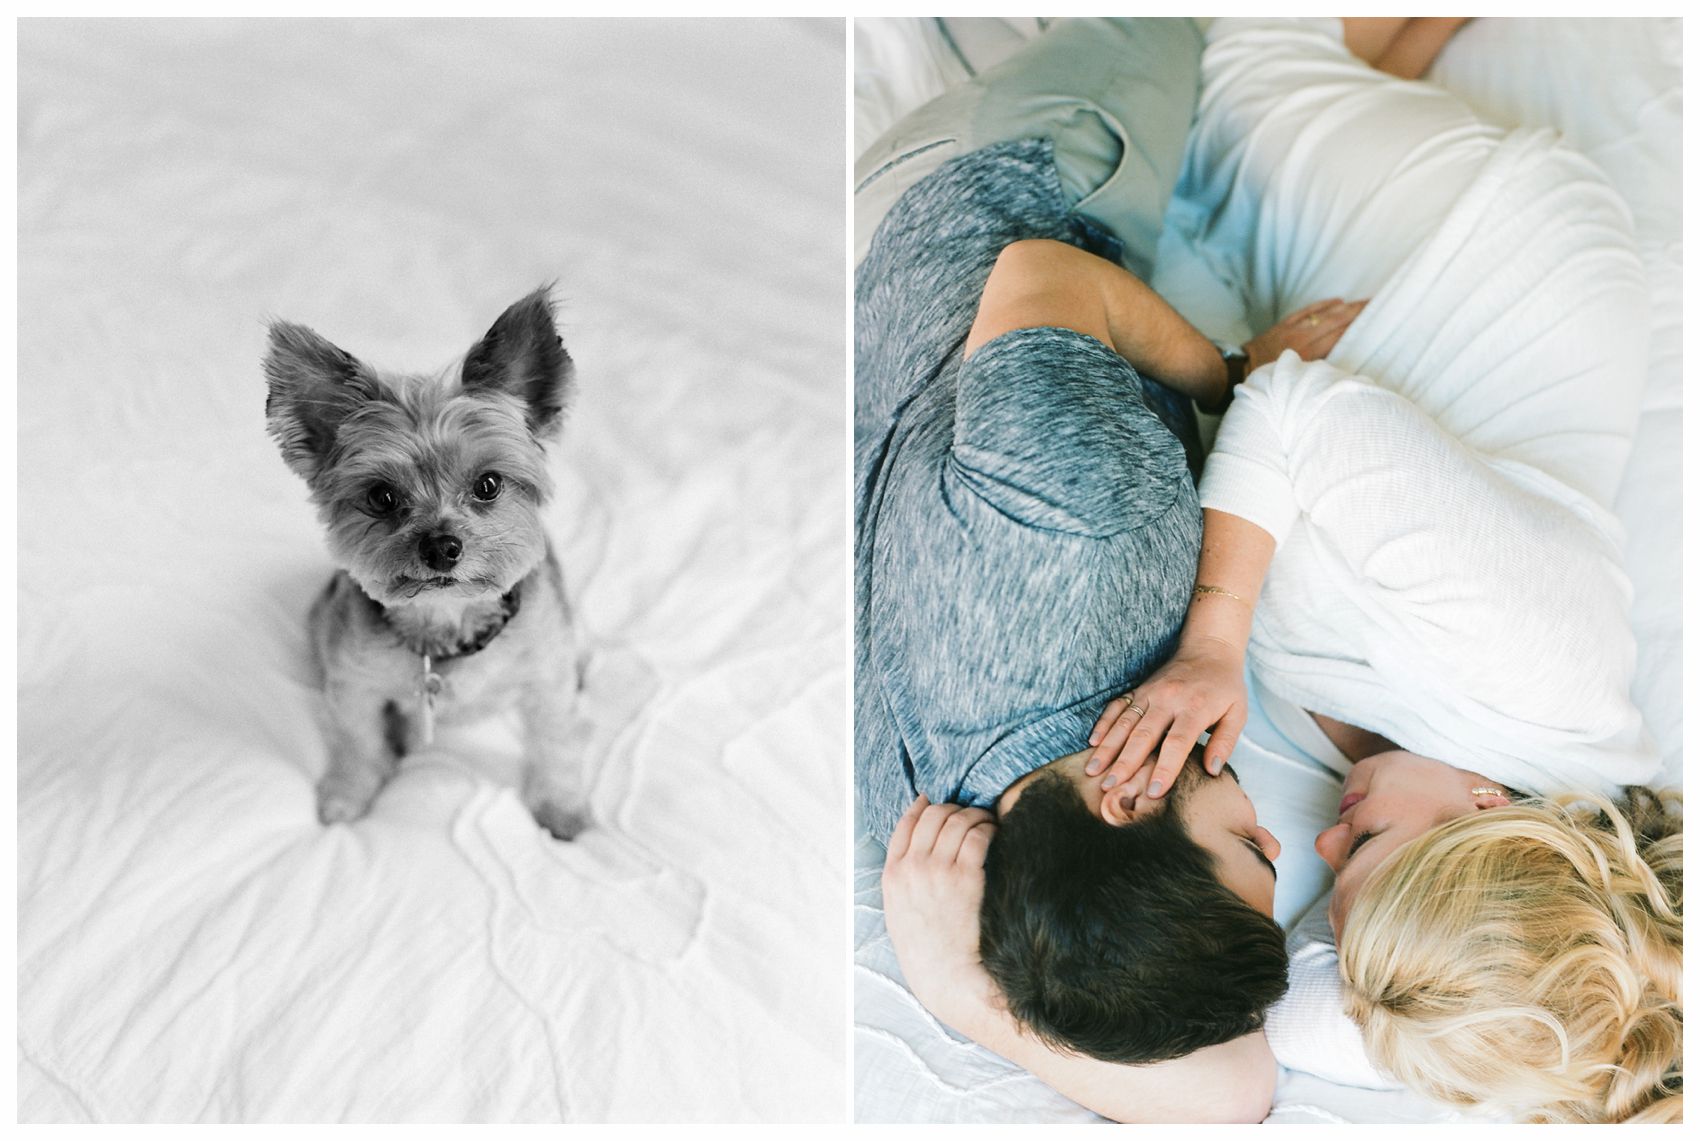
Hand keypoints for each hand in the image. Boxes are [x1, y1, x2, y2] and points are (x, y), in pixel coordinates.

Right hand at [882, 796, 1000, 1031]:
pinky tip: (995, 832)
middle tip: (968, 814)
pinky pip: (977, 836)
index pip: (905, 825)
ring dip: (975, 815)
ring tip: (986, 821)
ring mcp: (938, 871)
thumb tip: (914, 856)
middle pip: (933, 816)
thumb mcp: (898, 914)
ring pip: (957, 821)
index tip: (934, 801)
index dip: (922, 807)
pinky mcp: (966, 878)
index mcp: (892, 876)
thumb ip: (902, 881)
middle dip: (953, 808)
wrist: (947, 977)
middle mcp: (913, 868)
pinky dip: (987, 828)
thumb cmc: (927, 951)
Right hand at [1084, 637, 1247, 799]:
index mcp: (1195, 708)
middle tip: (1110, 787)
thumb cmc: (1225, 687)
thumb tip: (1212, 771)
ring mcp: (1150, 693)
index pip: (1177, 743)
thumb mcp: (1238, 713)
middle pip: (1142, 735)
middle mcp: (1168, 700)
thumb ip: (1225, 742)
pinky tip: (1093, 743)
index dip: (1165, 768)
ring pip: (1124, 722)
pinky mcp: (1139, 689)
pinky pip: (1117, 706)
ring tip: (1093, 770)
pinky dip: (1104, 724)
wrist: (1209, 649)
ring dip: (1108, 748)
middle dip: (1125, 763)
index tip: (1153, 791)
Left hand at [1243, 298, 1367, 372]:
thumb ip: (1318, 371)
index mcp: (1308, 353)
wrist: (1239, 369)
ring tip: (1365, 301)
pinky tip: (1338, 301)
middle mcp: (1303, 337)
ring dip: (1346, 306)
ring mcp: (1293, 328)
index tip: (1377, 319)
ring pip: (1325, 313)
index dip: (1358, 326)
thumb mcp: (1296, 380)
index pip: (1340, 335)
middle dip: (1358, 311)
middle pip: (1337, 320)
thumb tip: (1340, 367)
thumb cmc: (1269, 380)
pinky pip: (1308, 310)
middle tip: (1378, 303)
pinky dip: (1324, 305)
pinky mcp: (1285, 323)